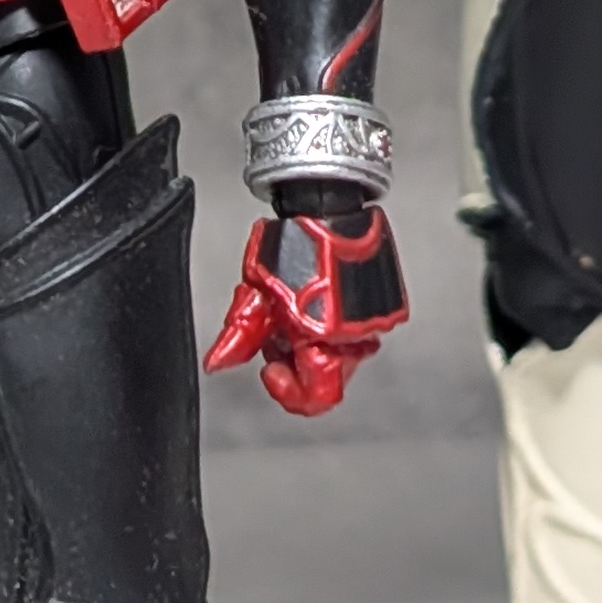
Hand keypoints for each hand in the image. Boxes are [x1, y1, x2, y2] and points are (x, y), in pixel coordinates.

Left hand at [205, 201, 408, 417]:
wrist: (326, 205)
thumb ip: (240, 335)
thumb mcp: (256, 292)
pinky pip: (355, 332)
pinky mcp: (383, 306)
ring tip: (296, 310)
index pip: (318, 397)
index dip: (289, 392)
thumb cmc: (292, 241)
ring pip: (340, 356)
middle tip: (279, 332)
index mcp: (322, 336)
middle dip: (297, 360)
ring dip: (314, 343)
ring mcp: (372, 321)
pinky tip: (314, 301)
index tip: (270, 370)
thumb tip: (218, 363)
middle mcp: (354, 334)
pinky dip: (332, 327)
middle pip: (327, 377)